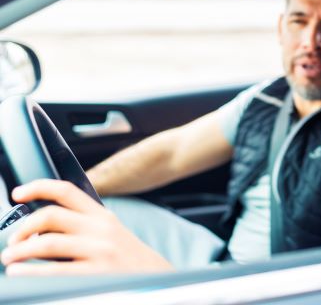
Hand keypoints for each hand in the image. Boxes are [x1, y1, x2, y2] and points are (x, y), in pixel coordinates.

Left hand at [0, 179, 173, 275]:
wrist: (157, 279)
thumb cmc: (128, 260)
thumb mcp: (111, 233)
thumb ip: (84, 225)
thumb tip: (42, 228)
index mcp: (102, 215)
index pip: (66, 191)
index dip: (38, 187)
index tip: (18, 193)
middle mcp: (101, 228)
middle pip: (50, 215)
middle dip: (23, 227)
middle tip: (11, 240)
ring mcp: (100, 250)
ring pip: (47, 243)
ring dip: (19, 250)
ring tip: (9, 259)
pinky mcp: (97, 274)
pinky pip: (54, 271)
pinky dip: (30, 272)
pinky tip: (20, 273)